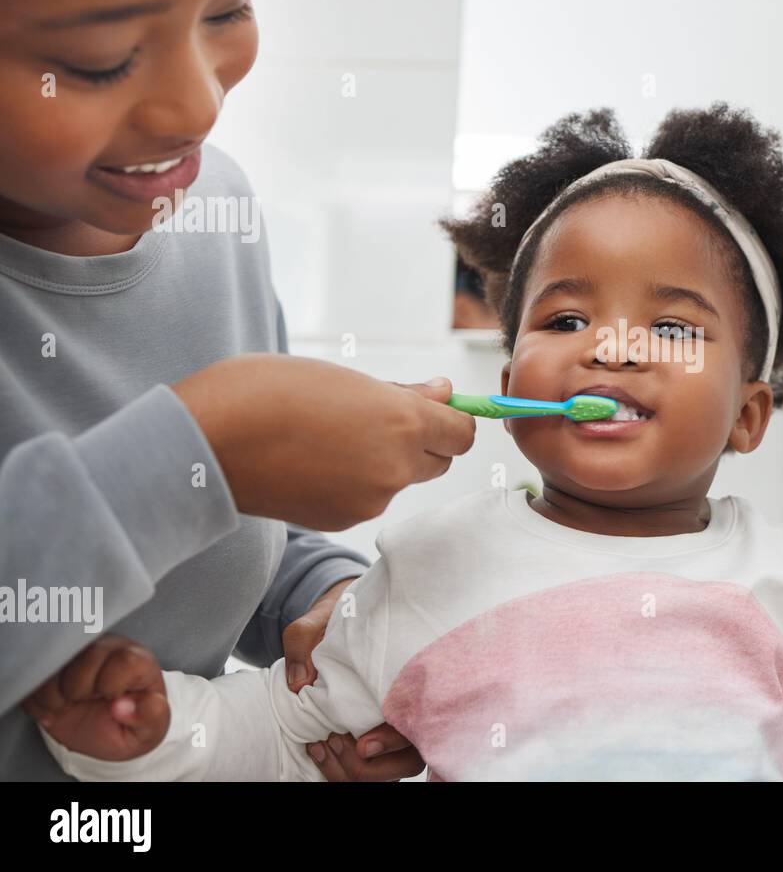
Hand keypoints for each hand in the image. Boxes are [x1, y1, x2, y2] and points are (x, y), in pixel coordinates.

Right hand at [22, 635, 168, 760]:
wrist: (104, 730)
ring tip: (70, 705)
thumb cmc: (130, 724)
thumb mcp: (150, 728)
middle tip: (88, 702)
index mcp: (139, 661)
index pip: (125, 660)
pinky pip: (33, 675)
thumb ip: (151, 716)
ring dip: (56, 695)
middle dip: (82, 690)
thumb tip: (123, 706)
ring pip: (55, 662)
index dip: (112, 686)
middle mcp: (109, 648)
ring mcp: (78, 652)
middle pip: (87, 657)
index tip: (112, 700)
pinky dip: (38, 700)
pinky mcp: (52, 663)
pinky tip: (55, 707)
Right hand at [173, 354, 475, 530]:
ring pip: (399, 480)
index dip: (450, 419)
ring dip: (384, 462)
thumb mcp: (342, 377)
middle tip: (377, 418)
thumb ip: (401, 393)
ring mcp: (369, 500)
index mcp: (402, 423)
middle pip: (438, 461)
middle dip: (422, 442)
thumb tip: (443, 393)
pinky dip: (354, 483)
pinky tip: (315, 462)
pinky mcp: (341, 521)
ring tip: (332, 435)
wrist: (205, 441)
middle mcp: (394, 468)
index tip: (432, 407)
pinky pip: (367, 499)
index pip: (462, 433)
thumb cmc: (268, 391)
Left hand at [286, 580, 424, 781]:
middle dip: (369, 766)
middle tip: (333, 740)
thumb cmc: (342, 618)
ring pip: (392, 773)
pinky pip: (373, 772)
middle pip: (409, 762)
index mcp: (412, 679)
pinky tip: (319, 749)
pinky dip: (343, 771)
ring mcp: (398, 729)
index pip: (420, 726)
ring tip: (323, 744)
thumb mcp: (320, 618)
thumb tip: (298, 683)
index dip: (394, 740)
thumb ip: (304, 639)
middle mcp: (413, 709)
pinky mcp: (380, 739)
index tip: (363, 744)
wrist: (347, 616)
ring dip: (354, 771)